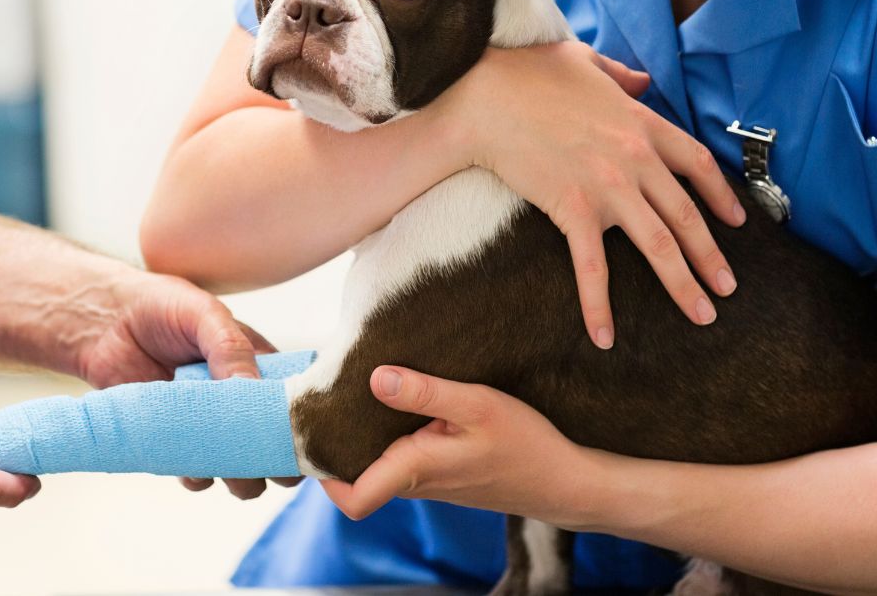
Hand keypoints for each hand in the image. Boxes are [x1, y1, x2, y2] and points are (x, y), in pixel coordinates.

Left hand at [76, 270, 297, 498]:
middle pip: (276, 446)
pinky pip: (198, 476)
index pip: (297, 404)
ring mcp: (211, 425)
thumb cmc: (163, 307)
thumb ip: (231, 347)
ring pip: (243, 470)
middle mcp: (242, 402)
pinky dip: (198, 477)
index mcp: (262, 367)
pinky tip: (188, 462)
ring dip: (241, 479)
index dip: (302, 425)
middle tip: (262, 460)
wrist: (106, 323)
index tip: (297, 437)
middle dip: (276, 462)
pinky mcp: (177, 443)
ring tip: (226, 466)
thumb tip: (252, 389)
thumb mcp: (204, 315)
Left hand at [320, 366, 595, 525]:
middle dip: (336, 442)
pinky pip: (401, 457)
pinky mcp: (442, 472)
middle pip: (355, 475)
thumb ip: (426, 392)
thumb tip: (375, 378)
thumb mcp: (477, 405)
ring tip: (356, 388)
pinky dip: (390, 433)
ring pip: (378, 464)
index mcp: (416, 470)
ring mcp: (429, 481)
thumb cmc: (526, 444)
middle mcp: (416, 482)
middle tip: (326, 396)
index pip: (352, 499)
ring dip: (364, 434)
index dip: (322, 474)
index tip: (311, 432)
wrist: (565, 481)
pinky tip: (398, 399)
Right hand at [443, 40, 744, 347]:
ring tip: (701, 313)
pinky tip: (605, 336)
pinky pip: (593, 266)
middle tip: (727, 289)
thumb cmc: (526, 74)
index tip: (737, 221)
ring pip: (659, 245)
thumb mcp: (582, 60)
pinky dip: (600, 305)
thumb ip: (620, 73)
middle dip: (712, 256)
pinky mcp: (573, 208)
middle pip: (687, 215)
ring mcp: (608, 186)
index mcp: (641, 123)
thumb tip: (641, 80)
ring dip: (684, 284)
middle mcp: (636, 158)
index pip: (696, 163)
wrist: (484, 99)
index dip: (721, 195)